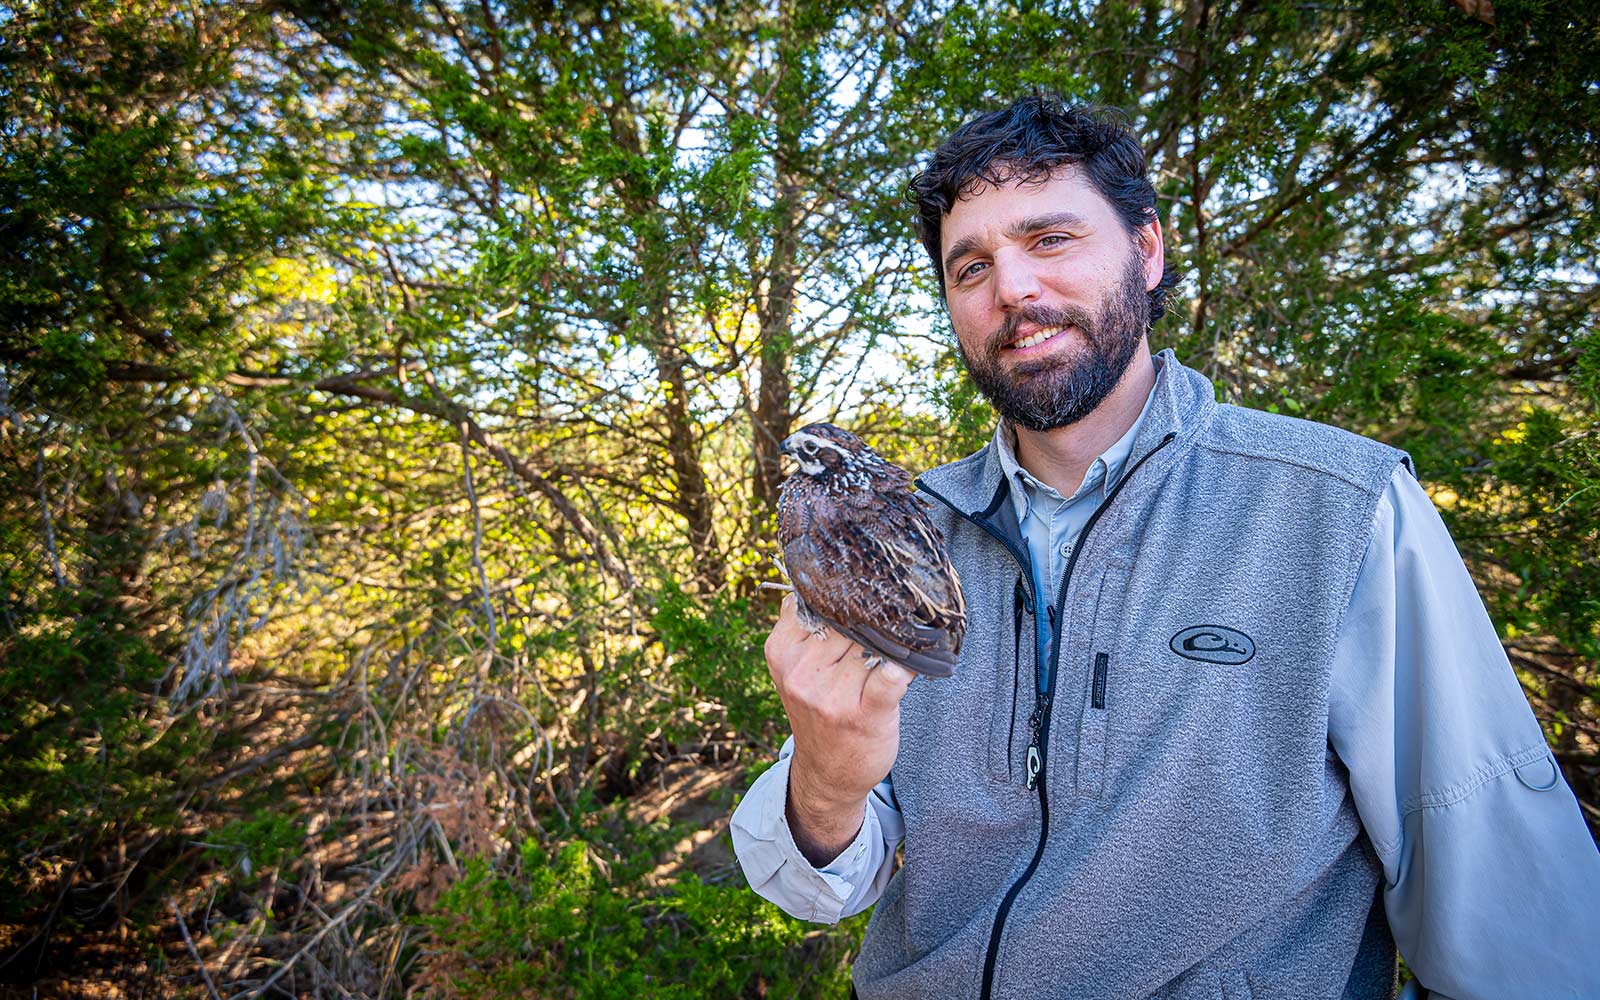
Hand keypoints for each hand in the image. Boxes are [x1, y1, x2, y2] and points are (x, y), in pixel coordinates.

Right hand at [764, 594, 914, 864]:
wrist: (827, 775)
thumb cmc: (818, 712)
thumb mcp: (794, 669)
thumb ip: (803, 627)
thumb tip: (830, 577)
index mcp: (782, 651)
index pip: (817, 600)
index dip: (845, 591)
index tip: (865, 584)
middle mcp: (802, 671)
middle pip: (847, 619)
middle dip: (871, 617)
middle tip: (893, 612)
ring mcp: (831, 694)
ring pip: (872, 642)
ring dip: (891, 640)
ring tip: (902, 640)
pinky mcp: (864, 713)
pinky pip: (890, 676)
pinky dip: (905, 666)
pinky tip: (913, 663)